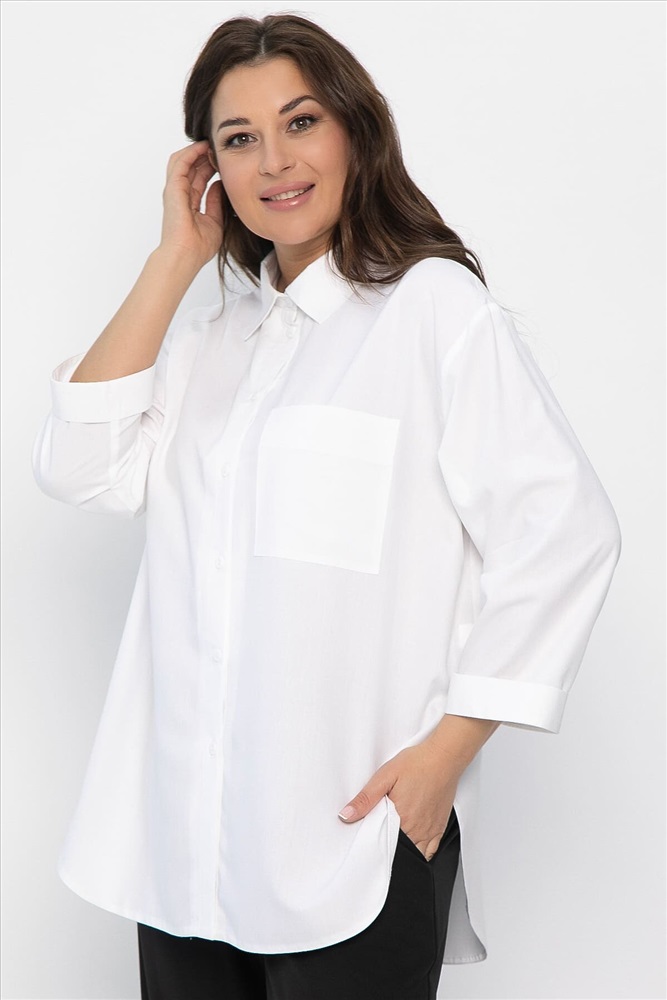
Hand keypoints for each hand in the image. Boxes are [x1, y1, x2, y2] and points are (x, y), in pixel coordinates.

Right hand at [158, 140, 223, 266]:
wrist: (185, 256)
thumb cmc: (198, 247)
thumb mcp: (215, 222)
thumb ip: (215, 203)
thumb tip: (219, 186)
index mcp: (188, 204)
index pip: (198, 178)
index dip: (209, 167)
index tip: (223, 161)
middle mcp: (179, 195)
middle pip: (190, 167)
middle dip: (204, 156)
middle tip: (218, 148)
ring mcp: (174, 191)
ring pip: (183, 161)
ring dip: (196, 151)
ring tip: (210, 144)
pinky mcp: (173, 188)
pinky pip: (180, 163)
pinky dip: (191, 153)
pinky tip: (203, 147)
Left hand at [337, 737, 460, 860]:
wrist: (443, 757)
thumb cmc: (417, 764)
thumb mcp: (385, 776)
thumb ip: (366, 798)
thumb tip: (346, 815)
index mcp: (401, 819)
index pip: (383, 844)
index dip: (374, 844)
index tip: (368, 839)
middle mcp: (417, 829)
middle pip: (399, 850)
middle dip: (388, 847)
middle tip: (381, 835)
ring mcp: (430, 830)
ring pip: (415, 854)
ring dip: (404, 851)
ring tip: (395, 839)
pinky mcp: (440, 827)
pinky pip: (431, 851)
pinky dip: (421, 852)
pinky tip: (413, 844)